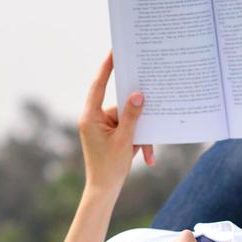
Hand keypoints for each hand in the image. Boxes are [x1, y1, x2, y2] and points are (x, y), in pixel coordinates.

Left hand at [79, 52, 152, 192]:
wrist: (104, 190)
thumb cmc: (109, 167)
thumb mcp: (125, 140)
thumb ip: (132, 115)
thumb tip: (138, 94)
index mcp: (90, 116)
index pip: (98, 85)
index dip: (106, 67)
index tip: (114, 51)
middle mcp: (94, 118)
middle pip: (120, 105)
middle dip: (136, 115)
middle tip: (150, 99)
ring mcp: (103, 126)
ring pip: (128, 120)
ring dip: (139, 135)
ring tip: (145, 152)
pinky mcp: (111, 134)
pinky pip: (128, 130)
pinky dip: (138, 141)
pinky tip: (146, 157)